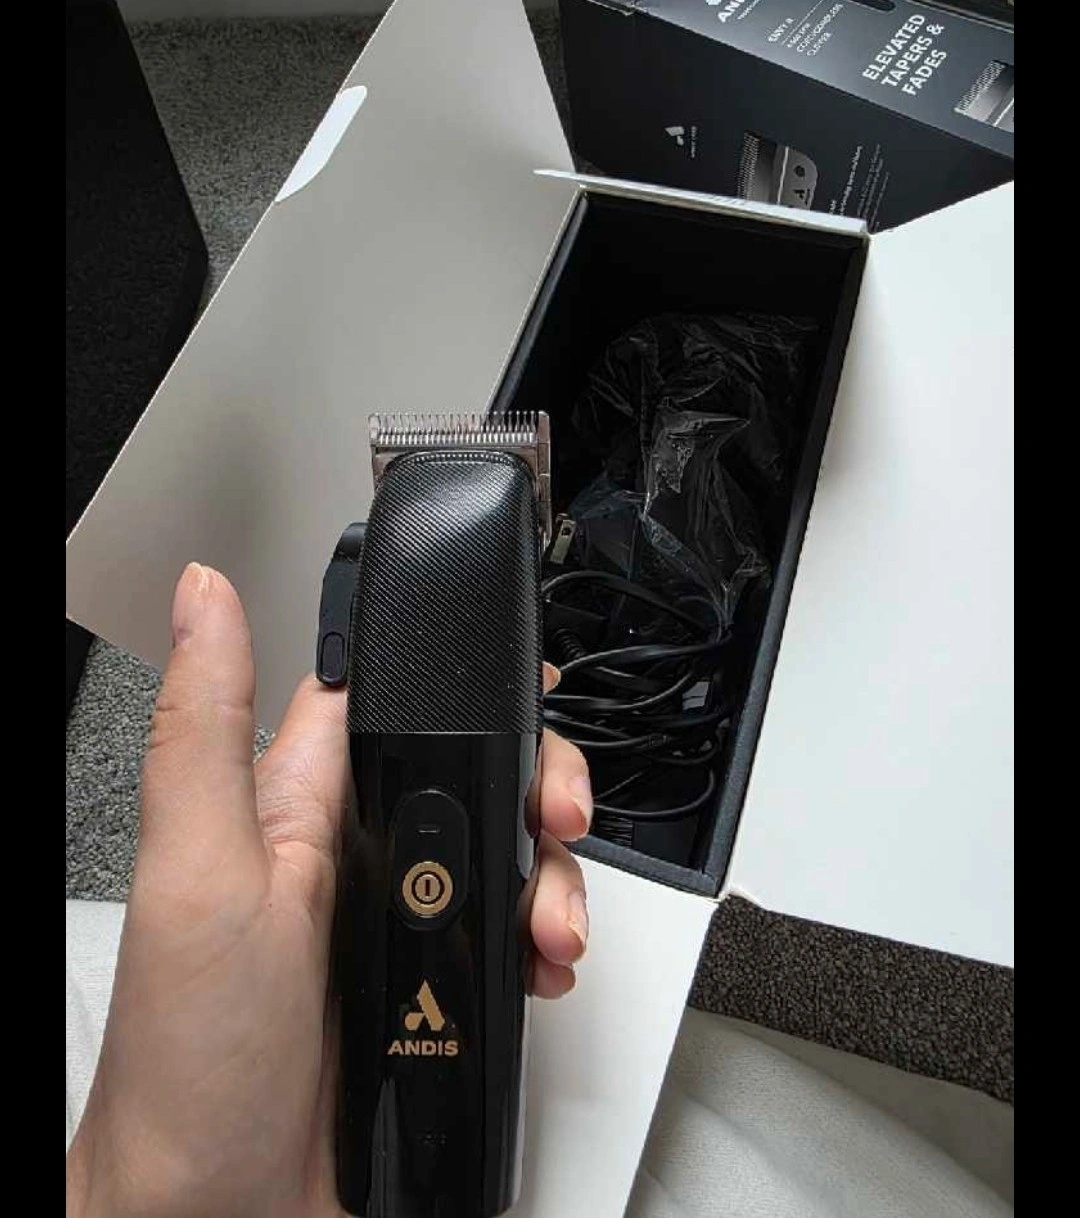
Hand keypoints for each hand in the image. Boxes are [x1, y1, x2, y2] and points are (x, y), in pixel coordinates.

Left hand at [66, 563, 591, 1217]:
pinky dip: (547, 939)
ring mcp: (400, 922)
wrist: (224, 1216)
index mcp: (299, 805)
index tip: (531, 688)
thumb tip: (202, 594)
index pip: (391, 699)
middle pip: (476, 770)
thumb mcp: (198, 871)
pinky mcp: (435, 983)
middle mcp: (355, 854)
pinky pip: (514, 932)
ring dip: (553, 872)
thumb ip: (207, 727)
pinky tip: (545, 963)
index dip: (466, 680)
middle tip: (556, 814)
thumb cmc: (191, 1058)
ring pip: (508, 852)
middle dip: (537, 785)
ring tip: (550, 926)